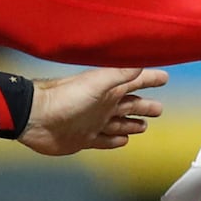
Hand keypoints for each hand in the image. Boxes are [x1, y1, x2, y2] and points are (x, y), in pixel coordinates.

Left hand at [19, 67, 168, 155]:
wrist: (36, 118)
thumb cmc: (64, 98)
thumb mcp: (96, 83)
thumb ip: (120, 73)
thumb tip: (142, 60)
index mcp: (108, 89)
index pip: (135, 81)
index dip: (150, 79)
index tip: (164, 77)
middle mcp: (103, 104)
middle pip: (130, 105)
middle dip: (145, 106)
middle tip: (160, 108)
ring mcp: (94, 122)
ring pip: (120, 123)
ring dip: (132, 124)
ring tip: (144, 126)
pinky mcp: (84, 138)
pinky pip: (105, 140)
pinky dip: (115, 140)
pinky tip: (123, 140)